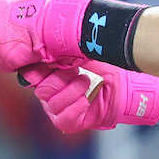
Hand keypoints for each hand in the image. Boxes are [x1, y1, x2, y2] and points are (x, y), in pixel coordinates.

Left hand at [0, 0, 96, 72]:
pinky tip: (32, 52)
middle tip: (6, 49)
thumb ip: (1, 13)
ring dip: (10, 57)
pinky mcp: (5, 56)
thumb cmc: (47, 11)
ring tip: (28, 44)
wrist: (60, 20)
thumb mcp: (18, 3)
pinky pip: (8, 66)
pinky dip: (21, 64)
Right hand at [21, 60, 158, 132]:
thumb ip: (65, 47)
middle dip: (58, 79)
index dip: (39, 69)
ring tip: (86, 83)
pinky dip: (74, 109)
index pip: (31, 74)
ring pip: (51, 104)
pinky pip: (62, 120)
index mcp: (50, 74)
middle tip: (76, 71)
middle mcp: (51, 92)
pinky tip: (86, 99)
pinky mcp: (72, 122)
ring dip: (70, 92)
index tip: (52, 60)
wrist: (127, 85)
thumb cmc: (105, 66)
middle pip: (41, 90)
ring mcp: (60, 108)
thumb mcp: (85, 51)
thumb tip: (52, 35)